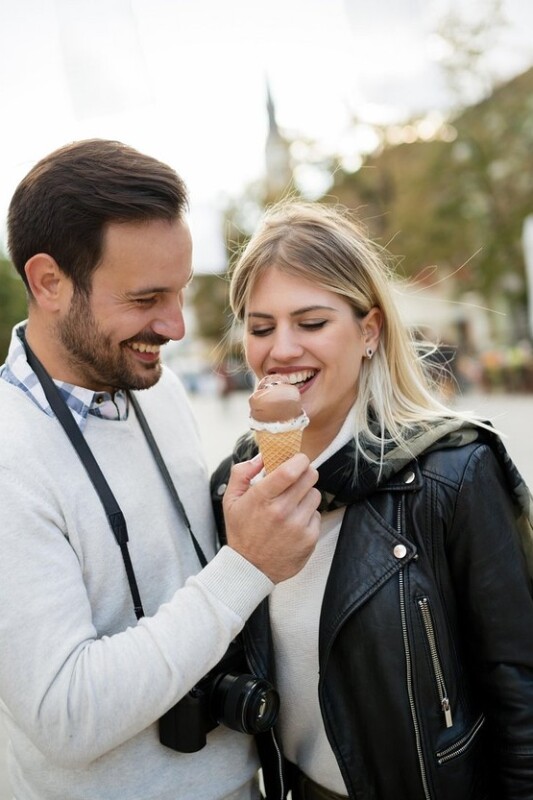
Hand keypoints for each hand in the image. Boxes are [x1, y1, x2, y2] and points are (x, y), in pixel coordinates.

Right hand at [223, 453, 320, 582]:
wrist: (250, 569)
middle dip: (305, 473)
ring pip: (315, 494)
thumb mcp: (230, 500)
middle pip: (310, 477)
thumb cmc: (241, 532)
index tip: (298, 459)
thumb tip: (262, 457)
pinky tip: (294, 522)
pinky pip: (317, 515)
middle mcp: (281, 511)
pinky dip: (308, 515)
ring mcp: (297, 526)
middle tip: (297, 479)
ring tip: (292, 504)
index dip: (299, 460)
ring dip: (306, 495)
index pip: (290, 471)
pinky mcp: (309, 539)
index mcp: (262, 498)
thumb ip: (242, 473)